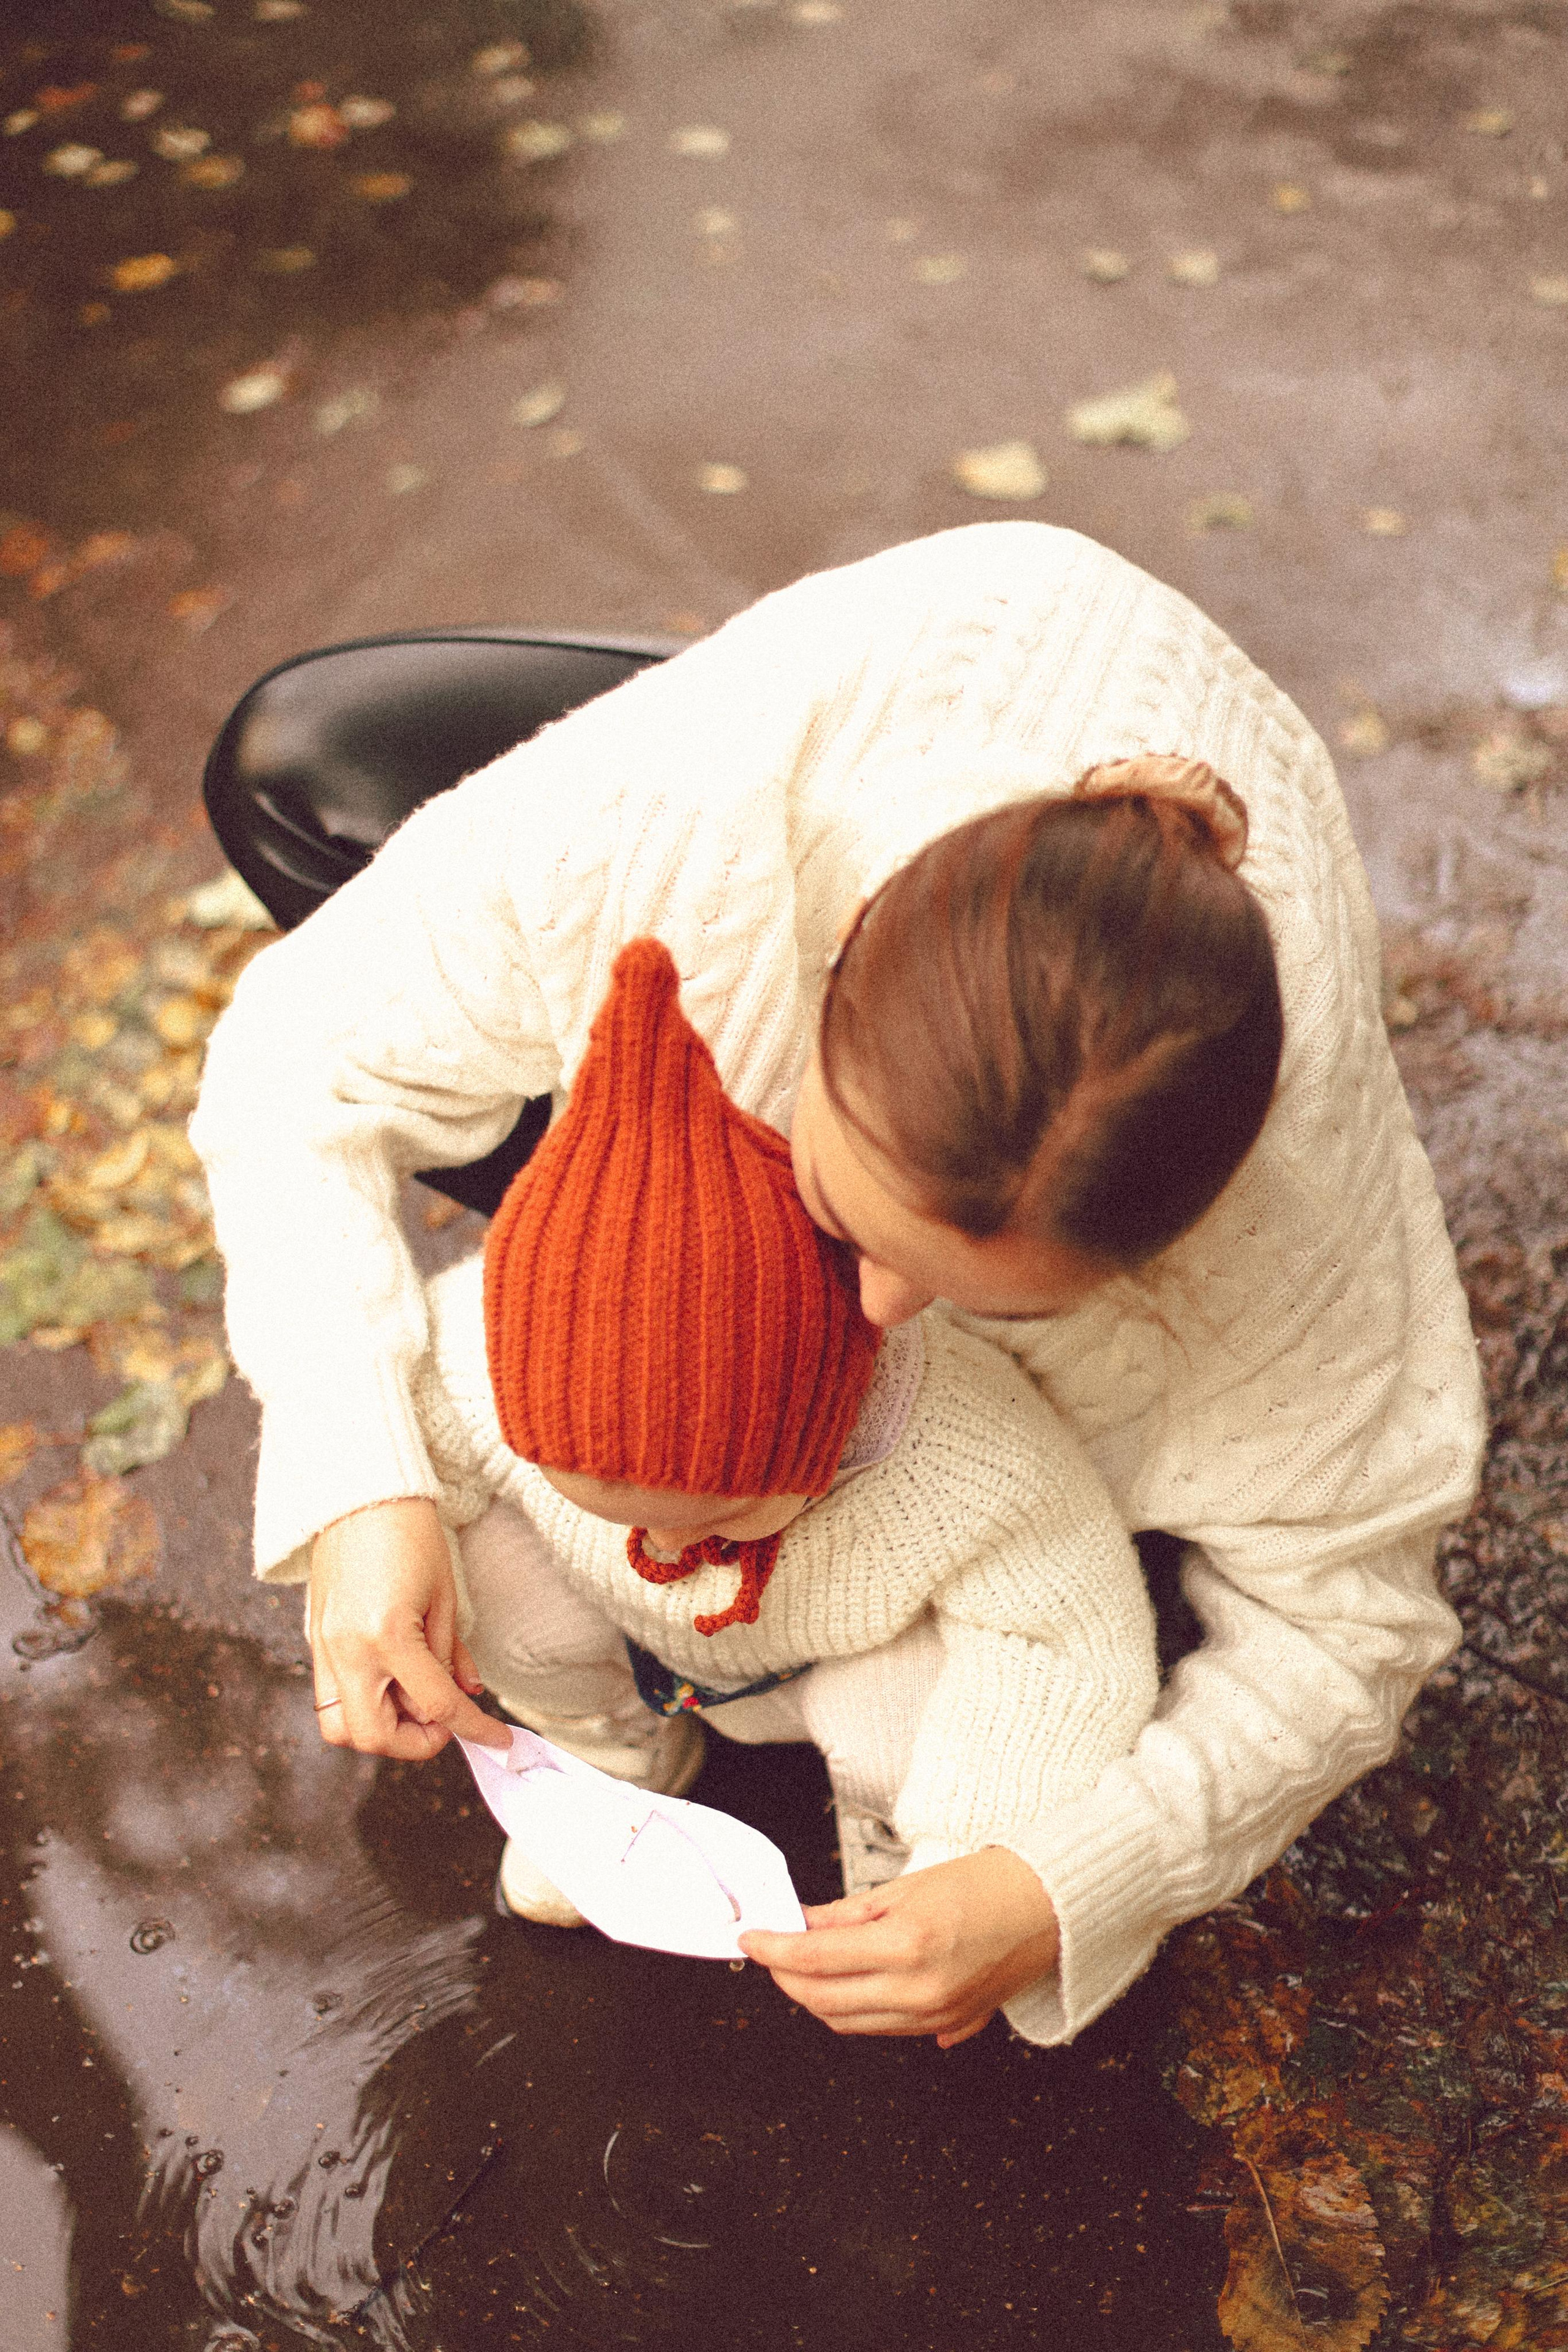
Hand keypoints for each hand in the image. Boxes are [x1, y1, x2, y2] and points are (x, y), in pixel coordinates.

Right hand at [307, 1496, 500, 1759]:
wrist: (359, 1492)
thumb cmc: (409, 1533)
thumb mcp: (444, 1594)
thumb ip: (451, 1652)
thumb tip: (466, 1694)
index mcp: (387, 1635)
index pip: (435, 1705)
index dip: (473, 1728)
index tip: (498, 1740)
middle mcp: (347, 1650)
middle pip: (374, 1737)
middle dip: (415, 1743)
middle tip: (445, 1722)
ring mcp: (323, 1648)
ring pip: (341, 1728)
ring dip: (382, 1731)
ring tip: (416, 1703)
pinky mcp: (313, 1641)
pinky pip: (330, 1699)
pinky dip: (362, 1706)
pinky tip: (393, 1682)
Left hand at [739, 1846, 1058, 2046]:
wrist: (1047, 1907)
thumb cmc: (987, 1886)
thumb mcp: (905, 1888)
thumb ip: (845, 1914)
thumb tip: (800, 1923)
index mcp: (906, 1946)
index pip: (815, 1959)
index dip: (773, 1950)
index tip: (752, 1939)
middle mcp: (918, 1991)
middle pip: (823, 2001)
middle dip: (787, 1978)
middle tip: (772, 1951)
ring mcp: (934, 2017)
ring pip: (848, 2023)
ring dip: (816, 1998)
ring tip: (803, 1966)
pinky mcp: (948, 2027)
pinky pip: (882, 2029)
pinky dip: (853, 2009)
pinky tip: (846, 1983)